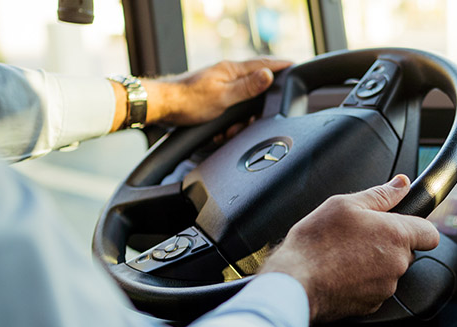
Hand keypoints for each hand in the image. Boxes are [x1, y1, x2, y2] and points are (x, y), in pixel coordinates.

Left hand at [141, 57, 291, 126]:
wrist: (161, 107)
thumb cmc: (188, 101)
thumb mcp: (223, 96)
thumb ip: (248, 87)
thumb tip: (269, 75)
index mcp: (232, 70)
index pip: (263, 64)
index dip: (281, 66)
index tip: (295, 65)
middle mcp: (227, 75)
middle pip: (255, 89)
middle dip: (253, 111)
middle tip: (245, 124)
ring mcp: (220, 85)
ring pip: (242, 104)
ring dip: (237, 121)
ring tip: (226, 131)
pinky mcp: (213, 97)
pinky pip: (230, 111)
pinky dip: (227, 124)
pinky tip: (218, 132)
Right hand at [259, 175, 440, 321]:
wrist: (296, 281)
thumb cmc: (316, 242)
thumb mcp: (345, 204)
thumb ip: (381, 194)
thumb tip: (401, 184)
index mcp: (397, 235)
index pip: (431, 233)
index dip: (419, 227)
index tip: (403, 224)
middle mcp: (397, 264)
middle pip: (407, 252)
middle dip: (390, 243)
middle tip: (360, 235)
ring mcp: (386, 287)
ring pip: (390, 271)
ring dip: (376, 263)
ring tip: (346, 254)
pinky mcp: (372, 305)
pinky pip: (375, 289)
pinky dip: (363, 281)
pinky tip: (342, 272)